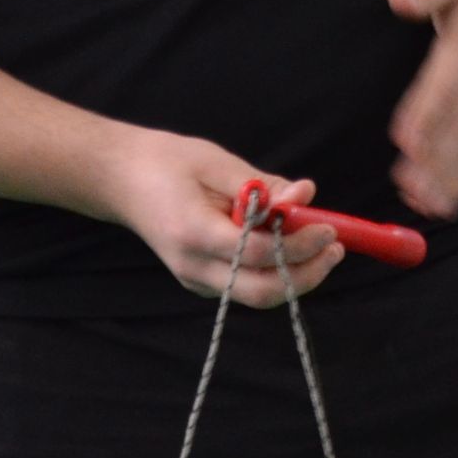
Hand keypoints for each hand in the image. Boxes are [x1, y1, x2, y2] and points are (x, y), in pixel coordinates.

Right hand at [100, 128, 337, 306]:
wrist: (120, 179)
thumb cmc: (167, 162)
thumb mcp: (215, 161)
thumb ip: (262, 184)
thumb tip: (305, 196)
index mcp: (193, 233)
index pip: (256, 254)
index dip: (299, 244)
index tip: (328, 227)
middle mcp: (193, 267)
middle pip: (261, 292)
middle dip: (307, 274)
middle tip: (337, 248)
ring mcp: (195, 279)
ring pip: (257, 295)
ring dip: (296, 276)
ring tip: (325, 248)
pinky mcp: (200, 280)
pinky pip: (246, 286)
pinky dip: (276, 272)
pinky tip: (292, 246)